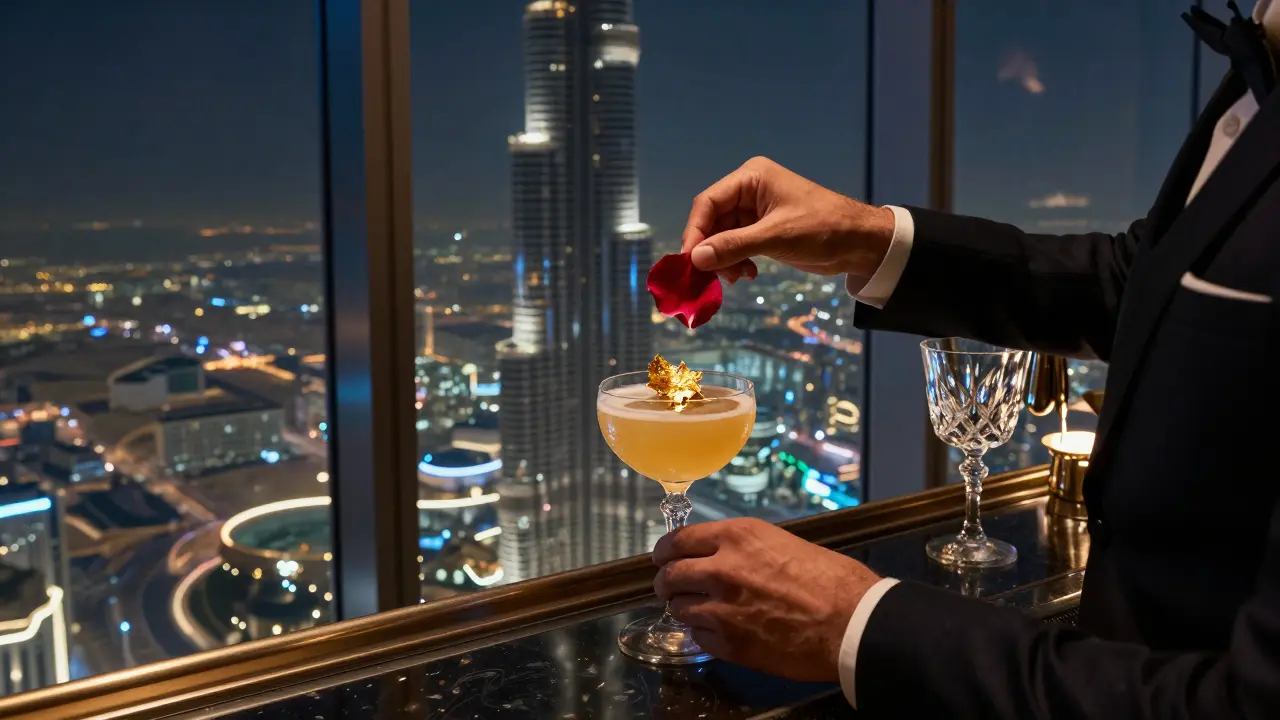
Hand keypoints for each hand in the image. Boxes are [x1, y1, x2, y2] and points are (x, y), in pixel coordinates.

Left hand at [652, 517, 881, 681]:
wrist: (852, 622)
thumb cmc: (831, 580)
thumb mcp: (783, 543)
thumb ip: (745, 550)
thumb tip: (725, 557)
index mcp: (737, 538)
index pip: (679, 541)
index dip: (665, 551)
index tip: (662, 557)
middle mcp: (721, 569)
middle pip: (670, 576)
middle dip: (665, 582)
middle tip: (669, 587)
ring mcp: (721, 609)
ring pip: (678, 609)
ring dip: (683, 608)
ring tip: (694, 610)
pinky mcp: (729, 644)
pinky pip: (697, 637)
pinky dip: (702, 634)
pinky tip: (716, 632)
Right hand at [681, 156, 895, 283]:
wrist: (861, 243)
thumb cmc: (824, 229)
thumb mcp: (776, 237)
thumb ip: (733, 246)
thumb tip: (695, 258)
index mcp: (751, 178)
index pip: (708, 202)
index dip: (695, 231)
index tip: (689, 261)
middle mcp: (750, 191)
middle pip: (712, 221)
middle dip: (711, 250)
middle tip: (711, 276)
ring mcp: (756, 211)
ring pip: (723, 237)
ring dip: (724, 259)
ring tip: (736, 277)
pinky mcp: (764, 230)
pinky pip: (737, 245)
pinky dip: (737, 261)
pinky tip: (748, 274)